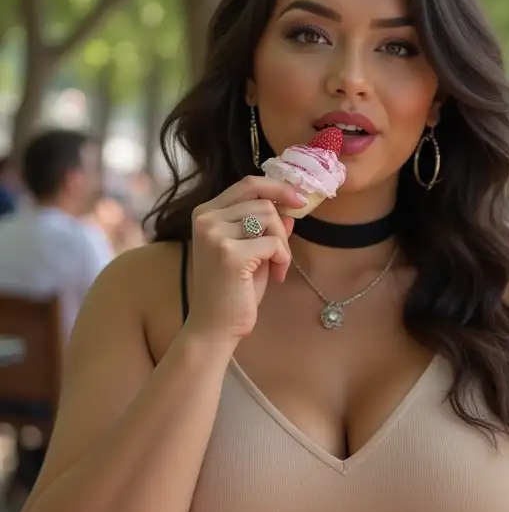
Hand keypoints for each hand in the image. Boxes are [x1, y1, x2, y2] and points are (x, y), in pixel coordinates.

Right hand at [186, 175, 306, 346]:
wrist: (215, 327)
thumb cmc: (233, 291)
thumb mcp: (253, 252)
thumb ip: (266, 228)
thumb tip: (289, 210)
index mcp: (206, 213)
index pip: (248, 184)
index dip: (278, 187)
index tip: (299, 200)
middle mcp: (206, 219)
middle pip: (263, 202)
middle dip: (281, 228)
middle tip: (280, 256)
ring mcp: (215, 234)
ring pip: (270, 218)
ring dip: (282, 244)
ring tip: (277, 268)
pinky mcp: (229, 253)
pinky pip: (274, 242)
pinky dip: (283, 258)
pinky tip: (276, 277)